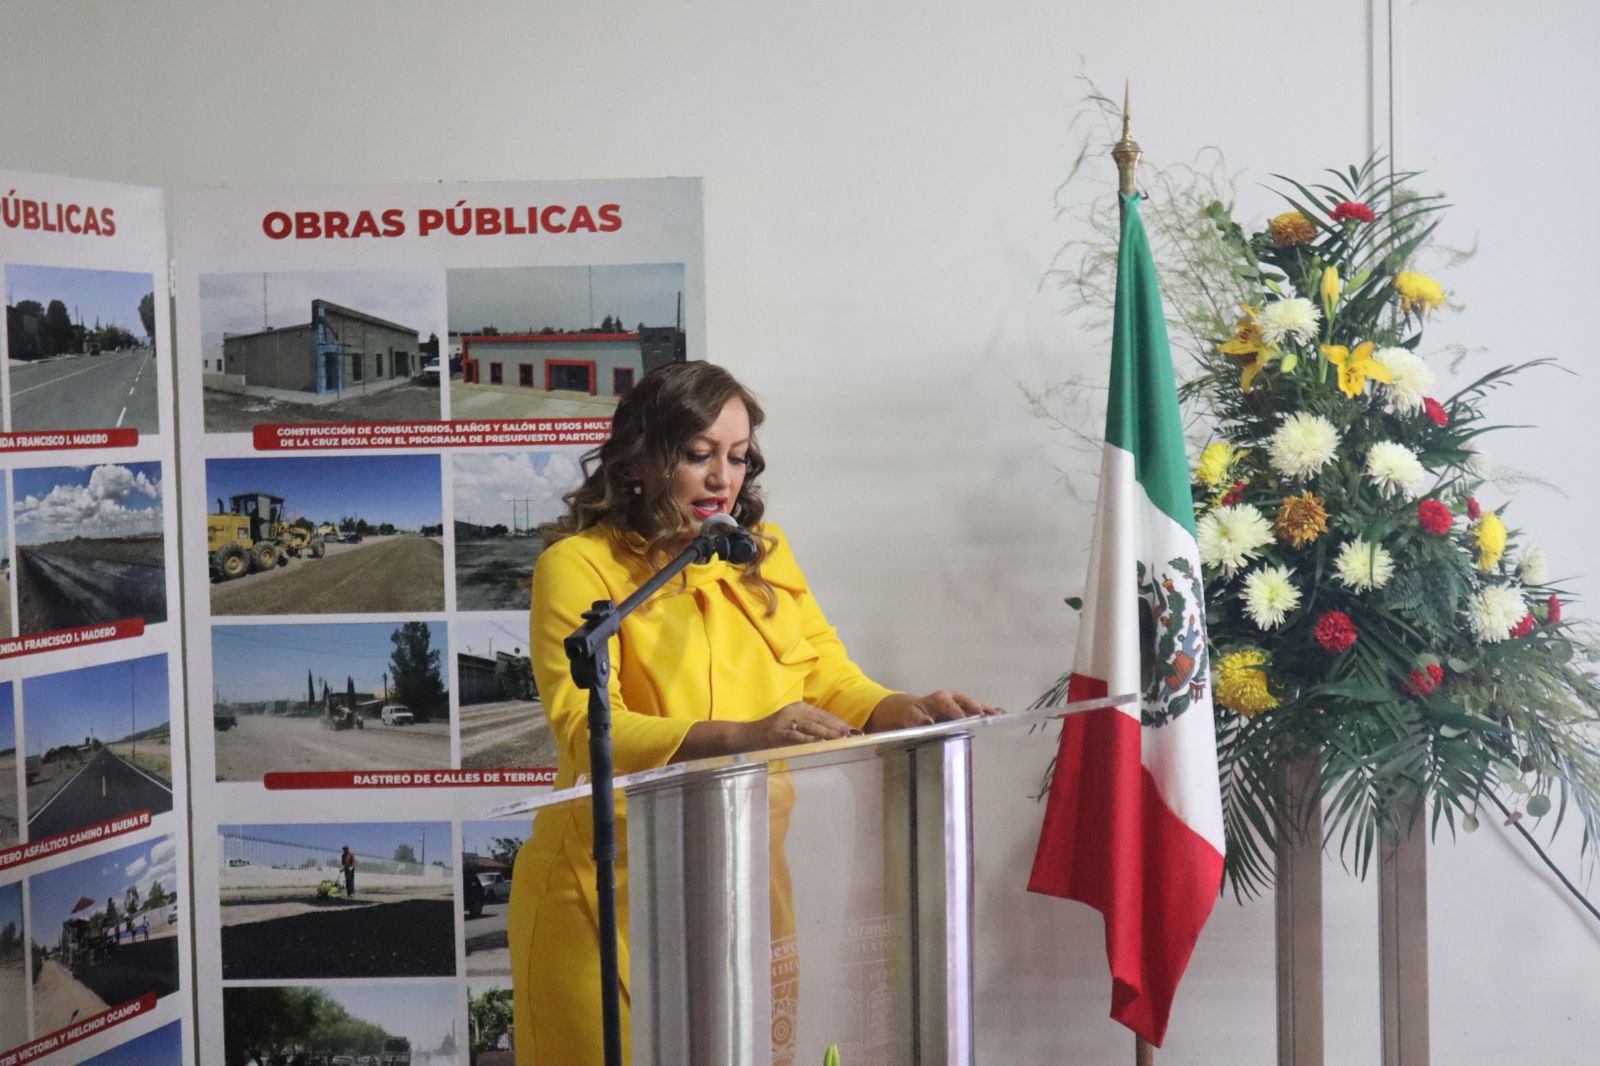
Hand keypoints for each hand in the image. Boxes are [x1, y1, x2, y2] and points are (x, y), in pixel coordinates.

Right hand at [746, 702, 853, 749]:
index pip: (823, 715)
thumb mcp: (793, 726)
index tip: (854, 729)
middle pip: (820, 718)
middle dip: (838, 726)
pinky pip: (796, 735)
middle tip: (853, 734)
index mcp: (799, 708)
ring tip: (841, 737)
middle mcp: (794, 710)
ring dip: (827, 732)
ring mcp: (786, 720)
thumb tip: (832, 736)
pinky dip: (808, 739)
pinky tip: (819, 743)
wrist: (747, 736)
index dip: (839, 722)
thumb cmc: (772, 734)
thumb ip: (809, 728)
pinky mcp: (778, 732)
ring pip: (811, 725)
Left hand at [866, 690, 1002, 732]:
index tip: (966, 720)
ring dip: (987, 710)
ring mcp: (960, 702)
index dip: (959, 713)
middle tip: (987, 716)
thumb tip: (927, 722)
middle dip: (978, 709)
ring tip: (999, 715)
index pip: (952, 706)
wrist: (915, 710)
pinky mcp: (965, 708)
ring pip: (975, 705)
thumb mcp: (911, 716)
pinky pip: (978, 709)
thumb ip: (918, 720)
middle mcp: (953, 698)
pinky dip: (988, 710)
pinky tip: (1000, 713)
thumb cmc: (914, 714)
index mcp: (941, 698)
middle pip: (968, 703)